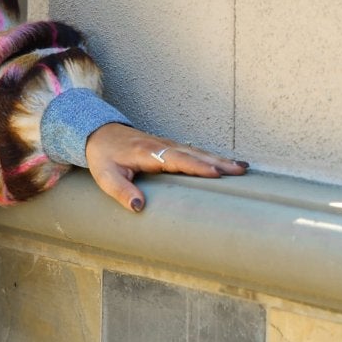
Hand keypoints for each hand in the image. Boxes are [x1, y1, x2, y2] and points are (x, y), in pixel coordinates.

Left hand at [84, 122, 248, 213]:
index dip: (196, 167)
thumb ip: (122, 192)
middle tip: (240, 171)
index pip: (176, 159)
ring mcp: (167, 144)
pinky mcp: (170, 146)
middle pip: (194, 154)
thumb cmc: (104, 157)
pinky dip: (211, 157)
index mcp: (148, 153)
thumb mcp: (107, 177)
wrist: (99, 134)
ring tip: (242, 168)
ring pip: (197, 152)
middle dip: (218, 162)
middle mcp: (162, 145)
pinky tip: (226, 163)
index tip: (216, 173)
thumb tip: (139, 207)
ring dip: (219, 159)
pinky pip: (194, 152)